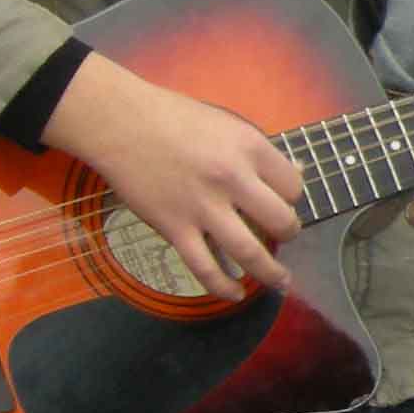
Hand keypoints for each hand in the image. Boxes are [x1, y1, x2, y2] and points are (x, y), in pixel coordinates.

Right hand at [43, 57, 303, 296]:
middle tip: (285, 236)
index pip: (293, 186)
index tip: (282, 200)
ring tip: (280, 281)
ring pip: (250, 252)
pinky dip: (223, 286)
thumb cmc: (175, 118)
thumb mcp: (228, 124)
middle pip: (281, 221)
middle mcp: (232, 179)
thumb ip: (258, 153)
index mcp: (250, 148)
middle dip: (290, 233)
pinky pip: (205, 267)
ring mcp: (202, 207)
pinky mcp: (174, 228)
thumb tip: (294, 174)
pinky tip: (235, 294)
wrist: (120, 124)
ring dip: (270, 272)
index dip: (291, 197)